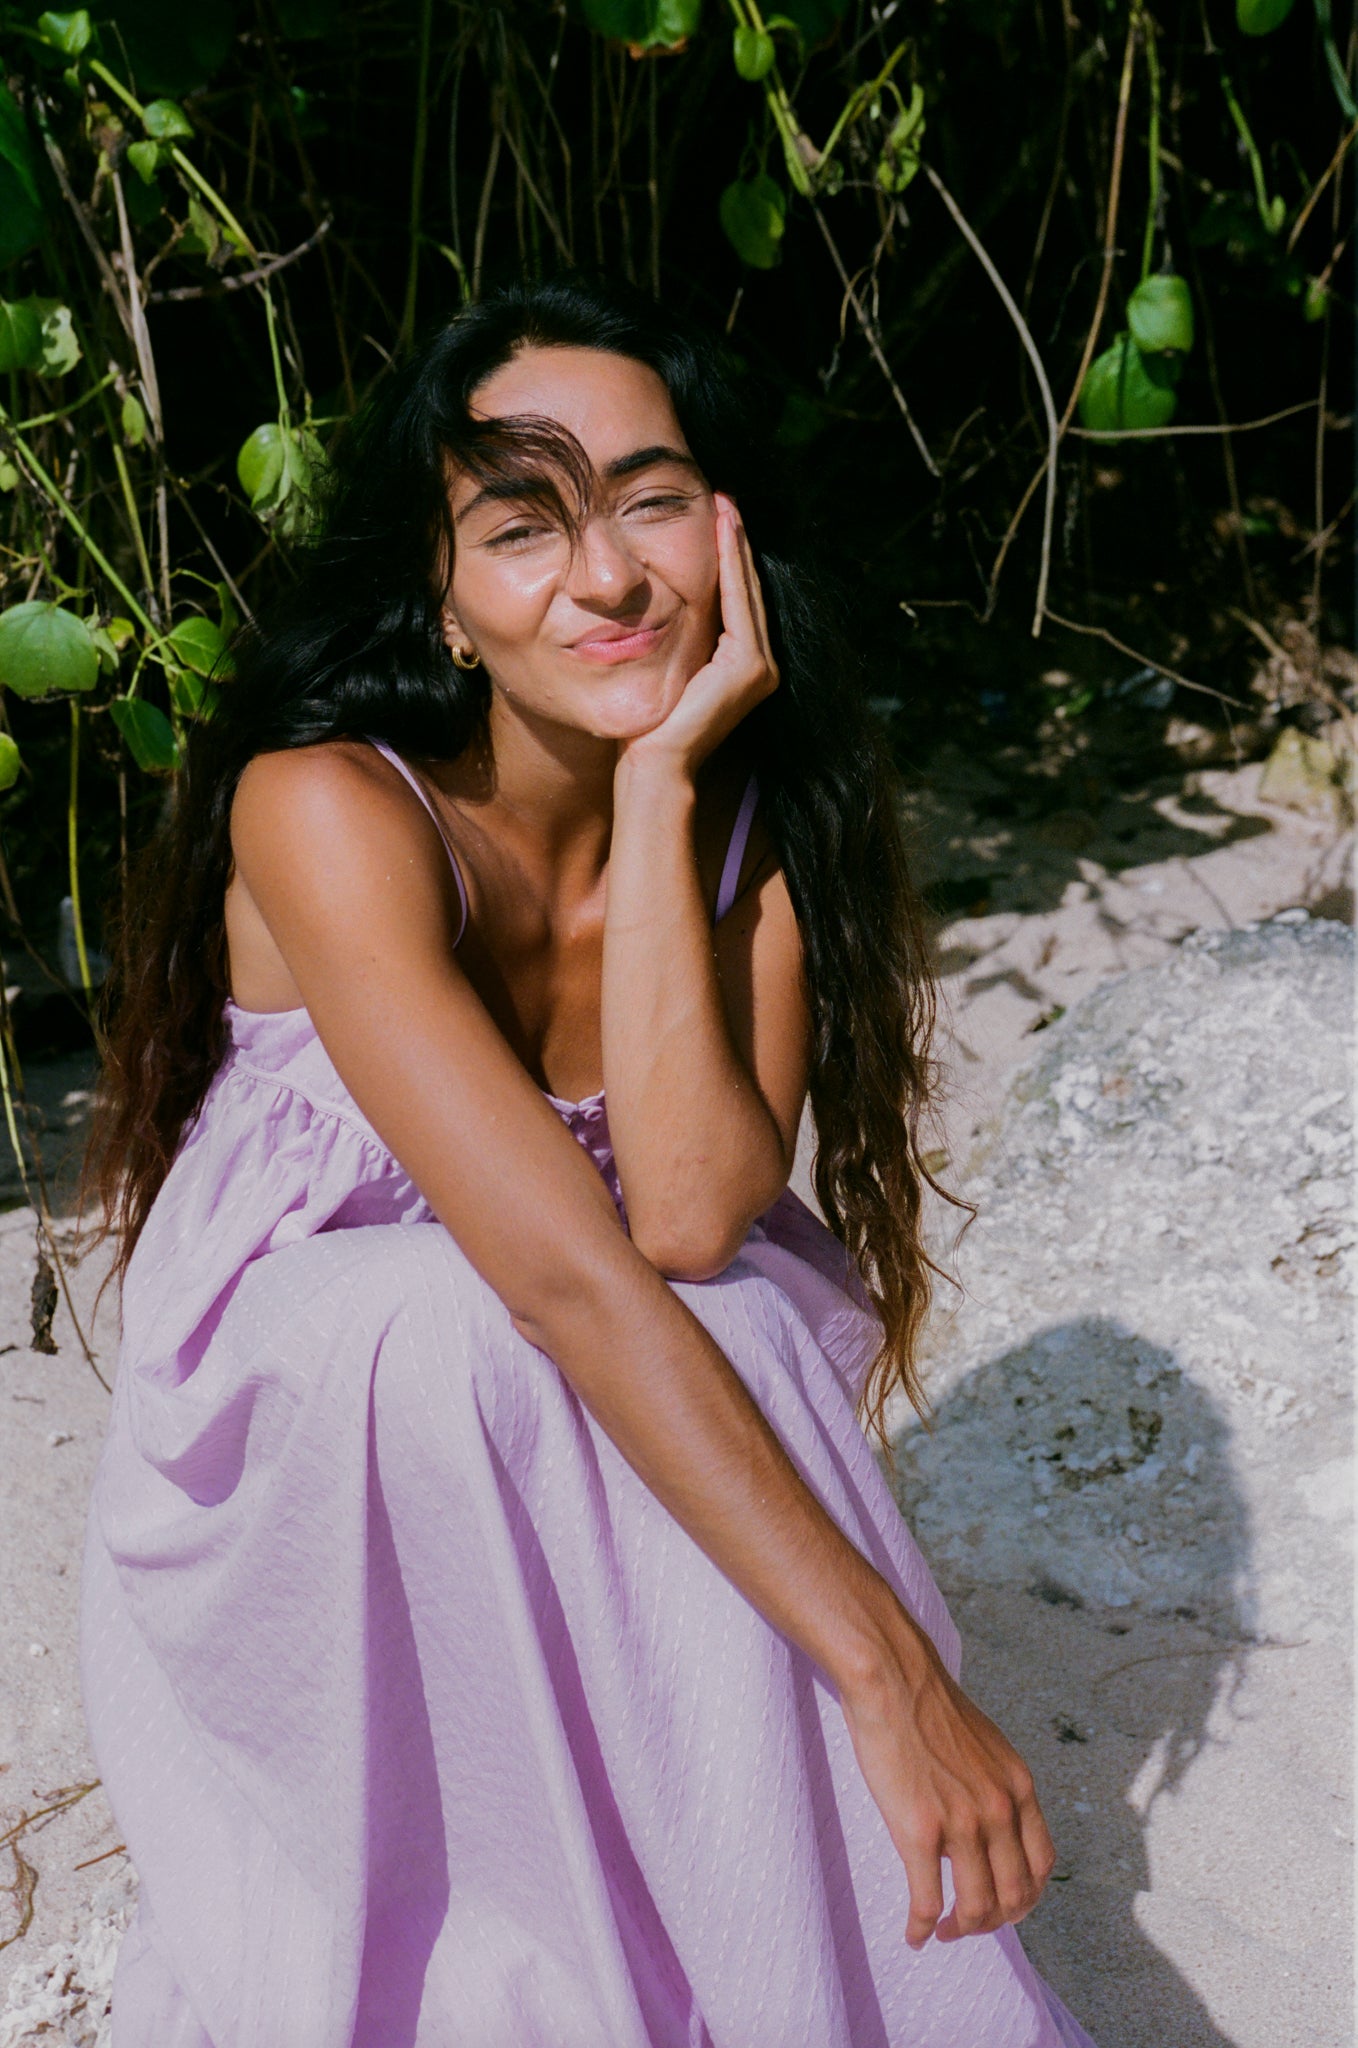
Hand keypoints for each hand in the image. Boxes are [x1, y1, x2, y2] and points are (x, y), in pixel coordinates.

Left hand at [617, 493, 778, 779]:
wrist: (653, 765)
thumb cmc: (647, 726)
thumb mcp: (666, 665)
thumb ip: (677, 636)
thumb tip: (655, 600)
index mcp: (743, 666)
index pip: (735, 600)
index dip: (728, 557)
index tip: (715, 515)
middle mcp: (760, 666)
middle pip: (746, 590)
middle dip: (735, 543)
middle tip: (723, 498)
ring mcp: (760, 668)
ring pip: (746, 591)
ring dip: (736, 545)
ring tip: (724, 504)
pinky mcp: (750, 668)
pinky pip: (739, 604)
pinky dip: (731, 566)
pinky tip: (723, 532)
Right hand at [838, 1624, 1056, 1948]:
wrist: (893, 1677)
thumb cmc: (928, 1704)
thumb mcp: (985, 1745)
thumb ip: (994, 1786)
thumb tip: (986, 1824)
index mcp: (1019, 1788)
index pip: (1042, 1865)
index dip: (1025, 1897)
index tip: (1002, 1904)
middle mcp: (999, 1811)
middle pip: (1015, 1897)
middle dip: (994, 1922)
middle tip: (969, 1924)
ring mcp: (962, 1824)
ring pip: (976, 1908)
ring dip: (960, 1930)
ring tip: (942, 1931)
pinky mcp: (920, 1831)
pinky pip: (927, 1900)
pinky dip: (921, 1927)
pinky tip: (912, 1934)